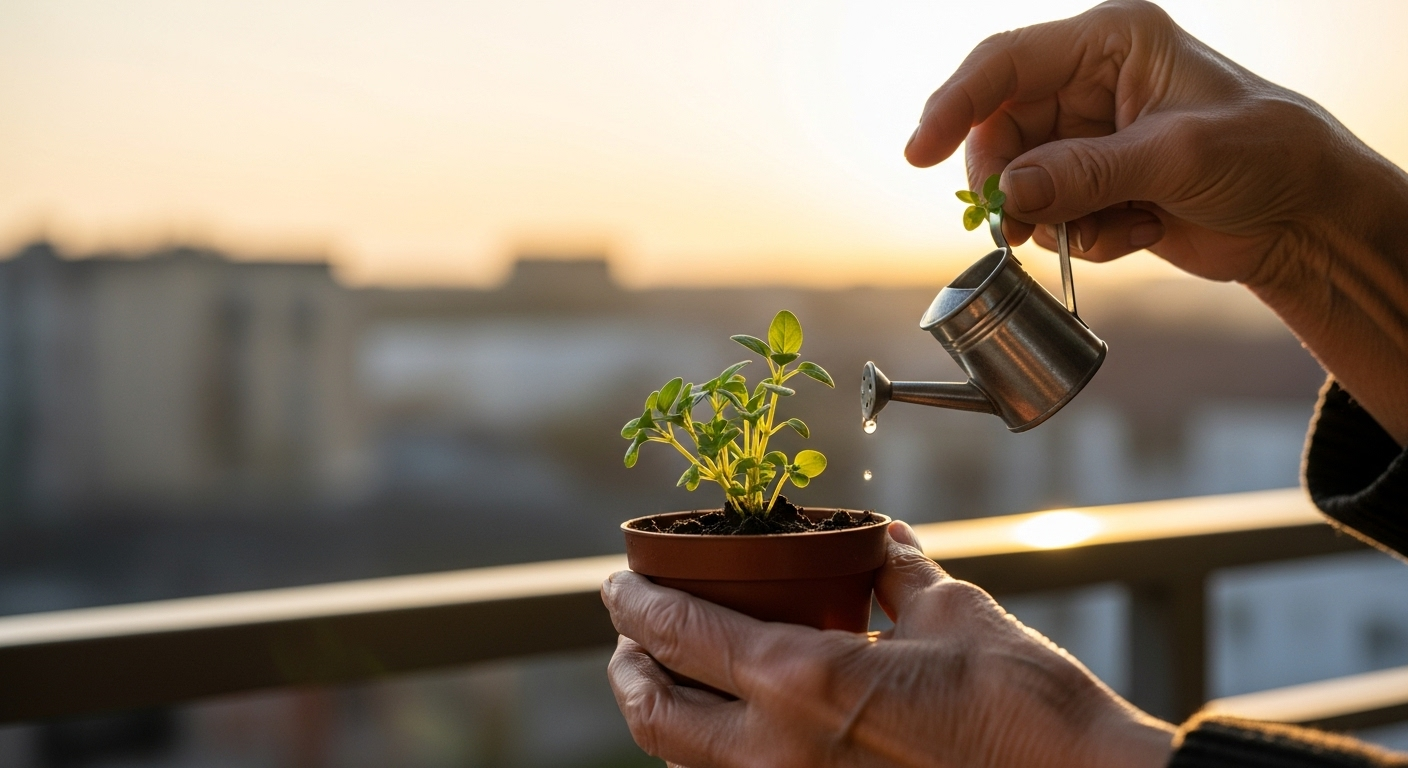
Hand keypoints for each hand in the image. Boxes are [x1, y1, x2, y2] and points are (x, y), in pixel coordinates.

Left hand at [603, 522, 1173, 767]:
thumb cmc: (1024, 704)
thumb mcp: (951, 612)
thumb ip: (893, 569)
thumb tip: (874, 536)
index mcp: (803, 684)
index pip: (682, 635)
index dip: (634, 604)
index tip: (616, 583)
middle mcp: (778, 754)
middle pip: (654, 714)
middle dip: (625, 667)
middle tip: (628, 633)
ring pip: (682, 764)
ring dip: (660, 713)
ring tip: (666, 675)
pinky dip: (707, 756)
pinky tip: (729, 725)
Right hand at [906, 0, 1373, 283]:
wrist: (1304, 218)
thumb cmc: (1264, 155)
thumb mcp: (1175, 156)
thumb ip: (1084, 172)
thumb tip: (1006, 195)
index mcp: (1111, 43)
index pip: (1006, 63)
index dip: (955, 105)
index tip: (921, 154)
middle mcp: (1090, 83)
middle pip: (1000, 129)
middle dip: (1006, 183)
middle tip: (1012, 227)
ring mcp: (1090, 137)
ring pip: (1020, 180)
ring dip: (1052, 218)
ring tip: (1105, 229)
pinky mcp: (1094, 184)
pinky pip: (1050, 214)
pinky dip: (1083, 236)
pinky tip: (1138, 231)